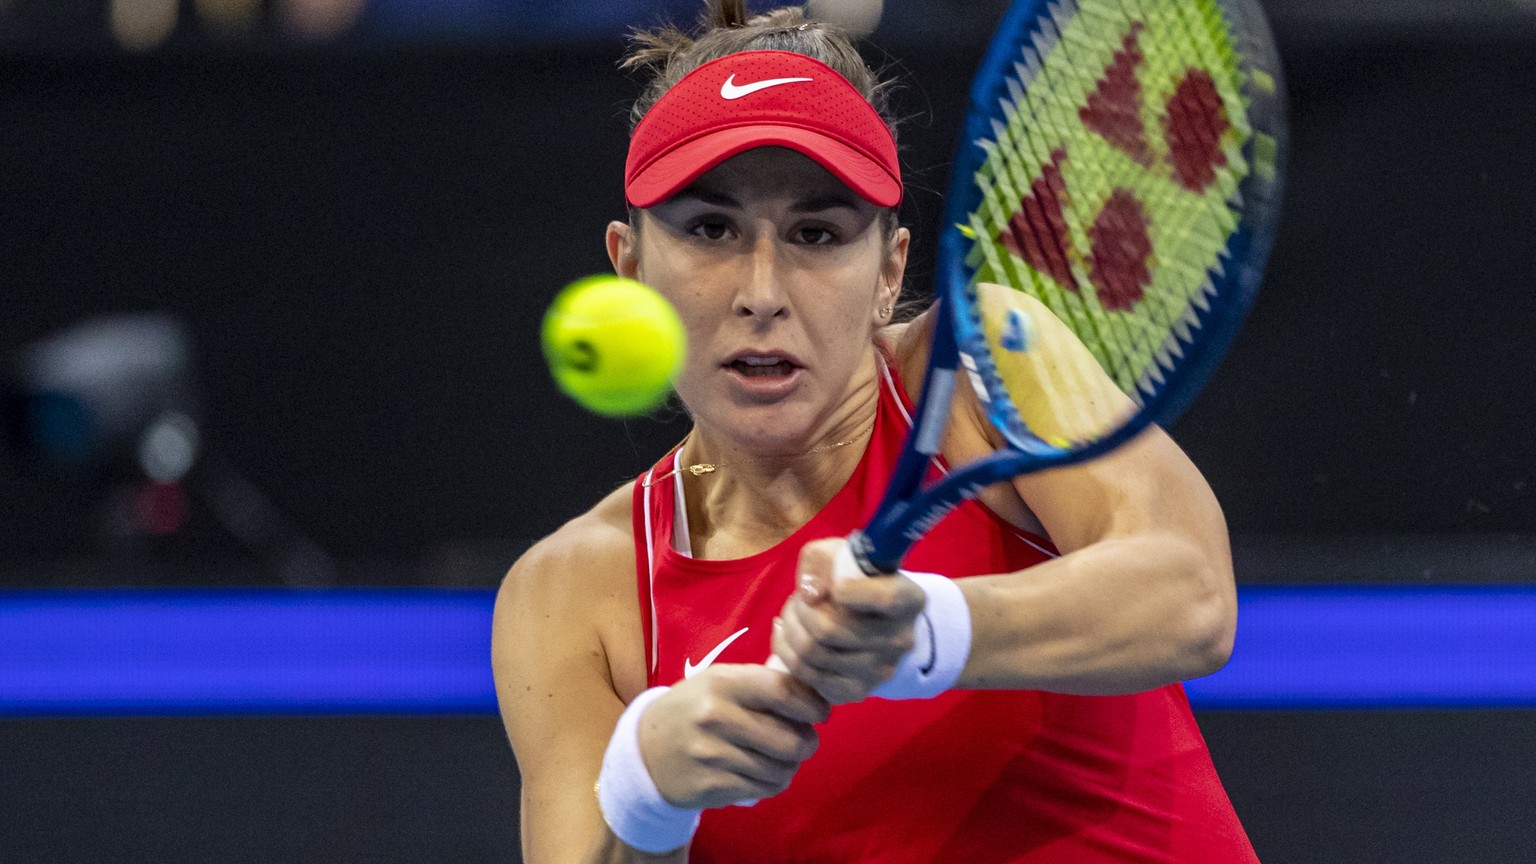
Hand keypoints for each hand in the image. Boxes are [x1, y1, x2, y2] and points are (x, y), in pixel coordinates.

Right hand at [637, 664, 829, 808]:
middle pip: (789, 737)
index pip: (783, 691)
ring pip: (780, 768)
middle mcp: (716, 716)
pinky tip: (765, 774)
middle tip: (805, 741)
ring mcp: (712, 754)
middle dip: (807, 742)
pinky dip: (773, 783)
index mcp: (722, 682)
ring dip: (791, 766)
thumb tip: (814, 693)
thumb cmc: (693, 709)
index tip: (821, 712)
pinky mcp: (712, 785)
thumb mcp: (718, 682)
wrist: (645, 750)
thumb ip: (761, 683)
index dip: (812, 704)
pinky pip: (764, 788)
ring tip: (784, 758)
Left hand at [770, 537, 926, 703]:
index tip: (834, 585)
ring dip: (790, 628)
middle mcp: (900, 640)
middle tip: (798, 598)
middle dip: (800, 609)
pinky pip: (806, 675)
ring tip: (792, 613)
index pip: (883, 598)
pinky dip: (787, 651)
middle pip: (829, 630)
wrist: (871, 618)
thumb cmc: (855, 577)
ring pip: (813, 654)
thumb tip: (809, 594)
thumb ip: (821, 560)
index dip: (848, 591)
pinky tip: (790, 635)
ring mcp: (879, 671)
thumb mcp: (842, 554)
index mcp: (909, 601)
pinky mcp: (855, 692)